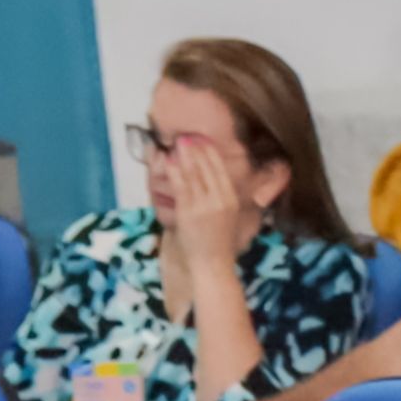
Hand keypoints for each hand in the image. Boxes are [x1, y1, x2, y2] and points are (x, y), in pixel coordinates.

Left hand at [147, 139, 245, 253]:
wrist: (213, 265)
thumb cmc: (218, 244)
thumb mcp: (228, 217)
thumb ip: (222, 199)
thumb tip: (213, 182)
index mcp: (232, 199)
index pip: (221, 169)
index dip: (210, 153)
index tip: (202, 140)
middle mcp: (220, 199)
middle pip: (207, 168)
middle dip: (196, 149)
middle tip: (186, 136)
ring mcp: (204, 205)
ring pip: (193, 174)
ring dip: (185, 156)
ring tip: (177, 142)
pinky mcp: (189, 212)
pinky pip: (180, 186)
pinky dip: (174, 171)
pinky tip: (168, 161)